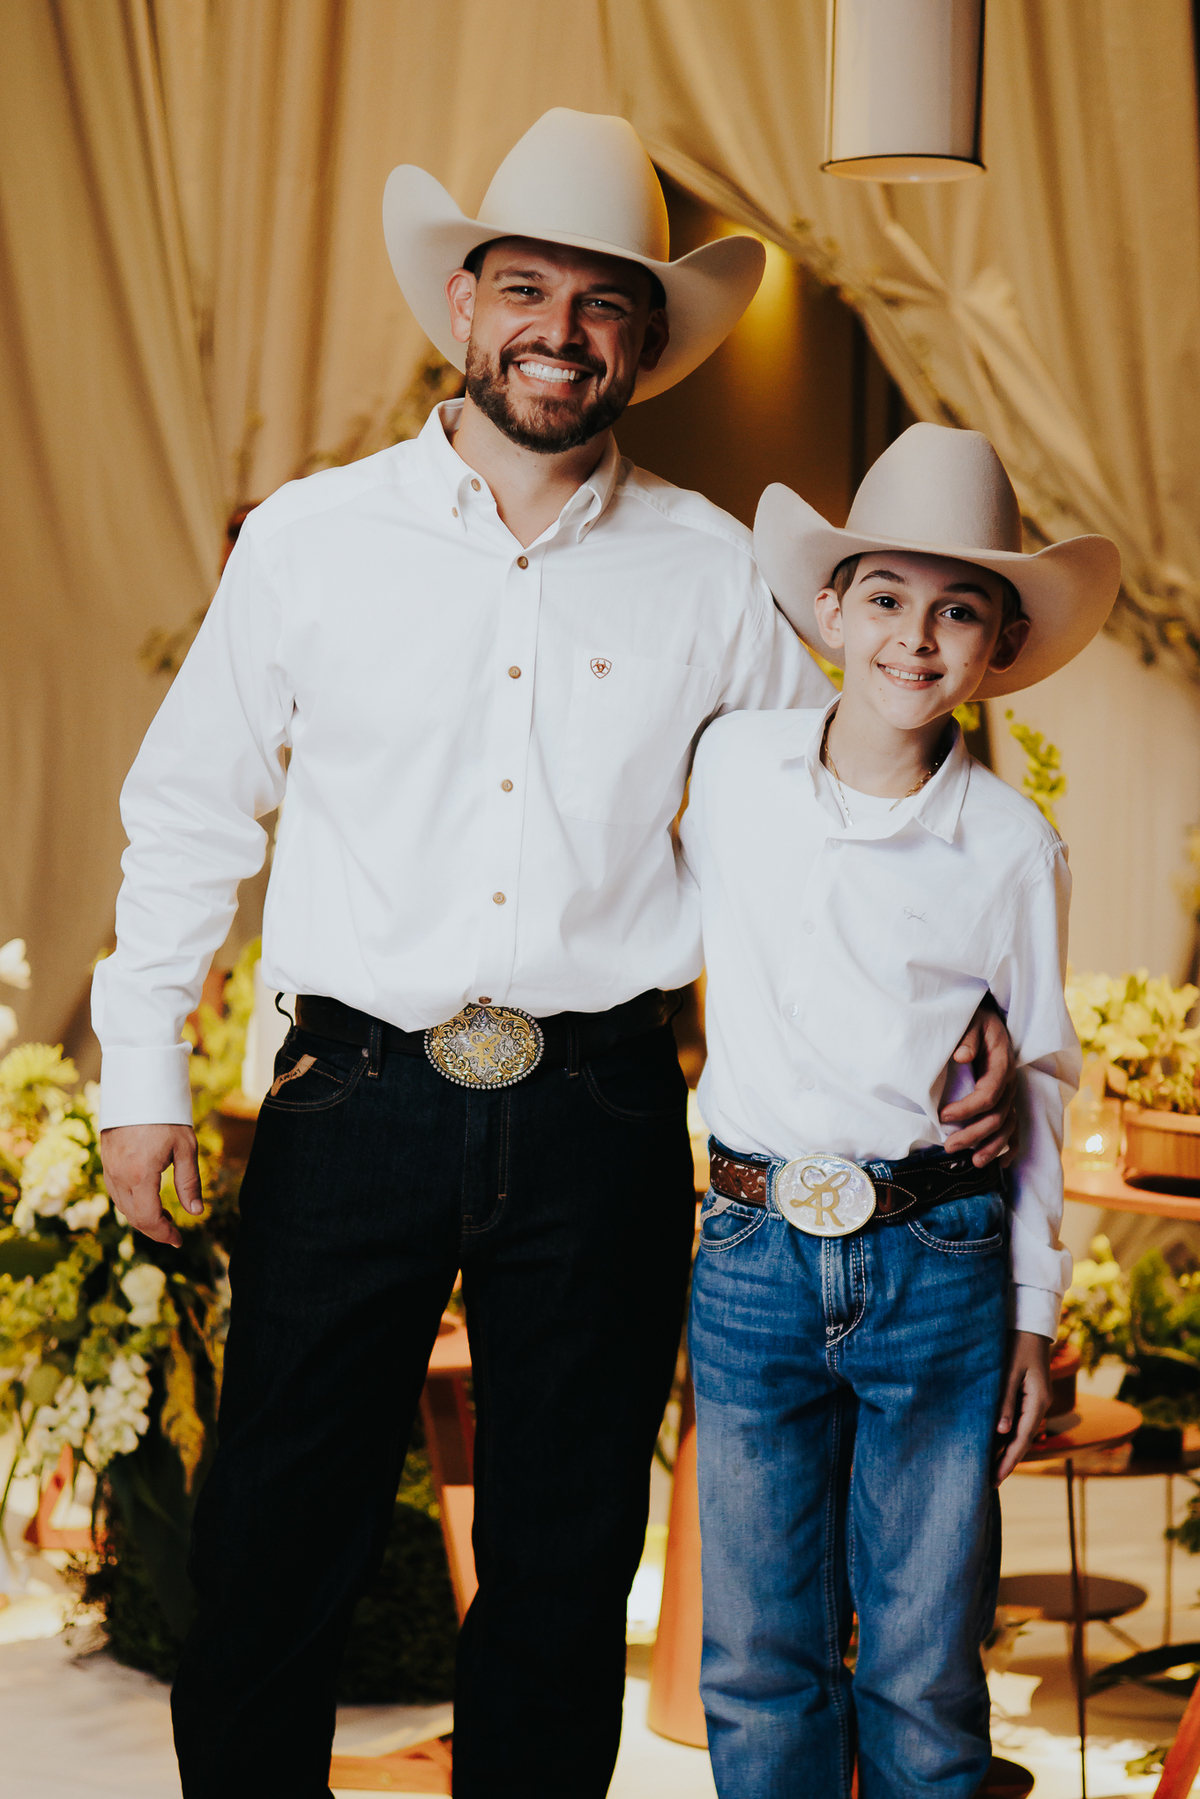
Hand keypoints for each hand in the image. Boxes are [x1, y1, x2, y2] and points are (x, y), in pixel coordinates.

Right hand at [101, 1123, 202, 1248]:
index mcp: (140, 1175)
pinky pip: (116, 1192)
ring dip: (141, 1218)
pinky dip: (131, 1204)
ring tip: (163, 1220)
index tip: (179, 1239)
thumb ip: (189, 1182)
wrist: (139, 1088)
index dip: (163, 1233)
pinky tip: (146, 1202)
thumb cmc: (167, 1116)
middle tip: (174, 1233)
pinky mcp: (106, 1161)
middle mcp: (119, 1175)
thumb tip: (195, 1212)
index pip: (148, 1218)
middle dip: (154, 1229)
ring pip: (123, 1206)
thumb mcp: (186, 1148)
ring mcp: (109, 1169)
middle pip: (134, 1217)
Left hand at [940, 998, 1018, 1167]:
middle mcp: (1010, 1082)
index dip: (967, 1108)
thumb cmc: (976, 1019)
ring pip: (1007, 1126)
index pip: (989, 1093)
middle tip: (949, 1146)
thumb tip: (962, 1057)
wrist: (989, 1016)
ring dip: (992, 1146)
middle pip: (998, 1116)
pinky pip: (1014, 1127)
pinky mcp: (1008, 1100)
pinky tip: (1001, 1164)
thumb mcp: (972, 1021)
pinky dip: (1009, 1146)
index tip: (942, 1116)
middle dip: (974, 1134)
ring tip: (975, 1162)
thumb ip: (968, 1037)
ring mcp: (1011, 1093)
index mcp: (1002, 1063)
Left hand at [994, 1330, 1051, 1482]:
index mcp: (1038, 1402)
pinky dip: (1008, 1436)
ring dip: (1006, 1450)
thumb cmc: (1017, 1345)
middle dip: (1006, 1461)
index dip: (1008, 1461)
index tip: (995, 1479)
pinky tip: (996, 1444)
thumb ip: (1005, 1401)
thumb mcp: (1008, 1372)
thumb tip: (1001, 1432)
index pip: (1022, 1439)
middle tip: (989, 1482)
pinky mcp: (1030, 1397)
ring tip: (990, 1469)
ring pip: (1021, 1433)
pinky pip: (1019, 1422)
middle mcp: (1040, 1406)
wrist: (1030, 1326)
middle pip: (1022, 1441)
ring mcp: (1037, 1402)